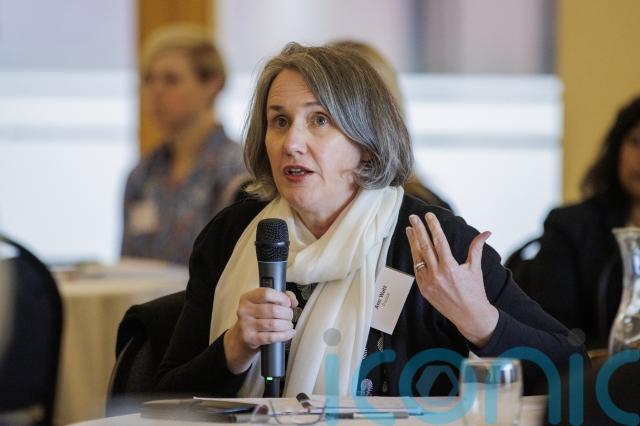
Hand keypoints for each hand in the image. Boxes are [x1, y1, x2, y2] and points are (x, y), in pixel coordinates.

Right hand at [223, 288, 297, 373]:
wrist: (240, 338)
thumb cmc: (256, 318)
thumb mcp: (264, 304)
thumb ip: (281, 297)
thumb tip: (293, 301)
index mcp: (247, 298)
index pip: (267, 293)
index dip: (281, 298)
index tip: (288, 303)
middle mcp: (244, 310)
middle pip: (273, 310)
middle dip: (287, 313)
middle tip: (290, 316)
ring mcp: (246, 325)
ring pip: (274, 324)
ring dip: (286, 325)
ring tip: (289, 325)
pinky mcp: (250, 339)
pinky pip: (272, 337)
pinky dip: (284, 335)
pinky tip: (290, 333)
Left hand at [405, 212, 497, 347]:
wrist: (469, 315)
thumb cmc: (474, 291)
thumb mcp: (475, 268)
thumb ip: (477, 248)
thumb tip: (487, 232)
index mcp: (450, 267)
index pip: (439, 241)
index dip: (434, 227)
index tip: (429, 215)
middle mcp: (437, 274)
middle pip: (424, 247)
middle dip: (418, 230)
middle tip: (413, 217)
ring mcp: (428, 282)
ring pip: (417, 257)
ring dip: (413, 242)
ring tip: (409, 229)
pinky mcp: (423, 289)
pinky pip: (417, 270)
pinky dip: (416, 258)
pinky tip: (414, 248)